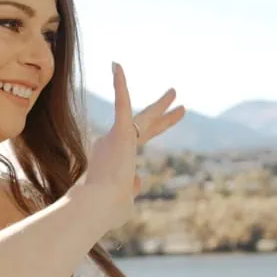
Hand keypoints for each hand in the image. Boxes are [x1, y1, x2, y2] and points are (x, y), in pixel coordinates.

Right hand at [79, 62, 182, 226]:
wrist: (96, 207)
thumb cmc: (106, 210)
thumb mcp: (123, 202)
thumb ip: (131, 190)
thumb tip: (138, 182)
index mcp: (116, 161)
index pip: (137, 144)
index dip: (152, 138)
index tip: (157, 140)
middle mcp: (113, 146)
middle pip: (145, 128)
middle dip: (164, 117)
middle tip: (181, 104)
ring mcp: (117, 139)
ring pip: (143, 117)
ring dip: (162, 106)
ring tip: (175, 92)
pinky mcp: (118, 133)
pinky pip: (121, 104)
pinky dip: (120, 85)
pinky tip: (117, 65)